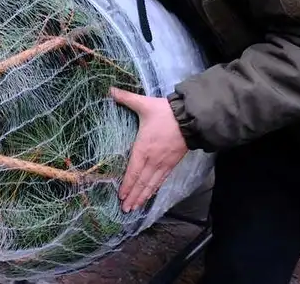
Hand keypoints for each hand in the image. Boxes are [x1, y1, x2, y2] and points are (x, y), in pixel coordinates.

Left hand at [110, 88, 188, 212]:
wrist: (190, 117)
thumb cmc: (165, 112)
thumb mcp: (143, 103)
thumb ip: (125, 97)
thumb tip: (109, 89)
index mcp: (143, 147)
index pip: (133, 171)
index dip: (127, 185)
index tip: (120, 196)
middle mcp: (153, 159)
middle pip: (141, 182)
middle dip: (133, 196)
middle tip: (125, 209)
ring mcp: (163, 163)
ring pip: (151, 184)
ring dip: (142, 197)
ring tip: (134, 208)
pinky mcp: (172, 163)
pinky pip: (161, 180)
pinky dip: (154, 190)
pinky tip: (150, 196)